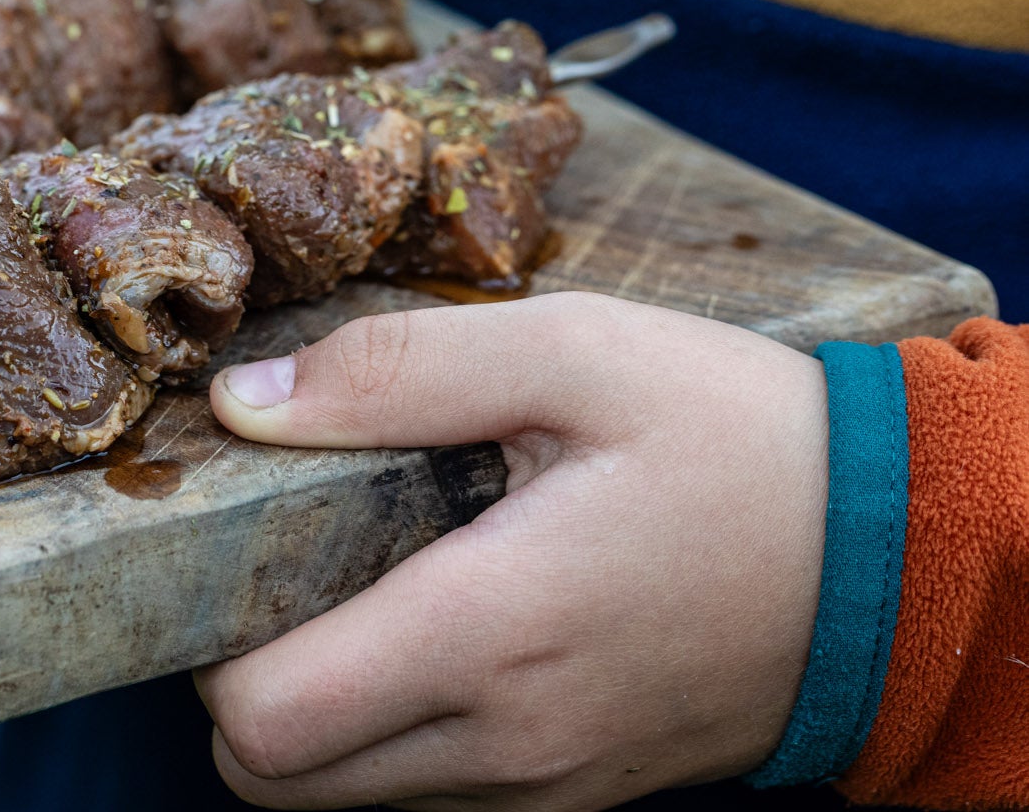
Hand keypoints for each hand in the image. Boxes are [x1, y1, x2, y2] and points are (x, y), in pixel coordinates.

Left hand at [196, 292, 827, 809]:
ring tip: (360, 582)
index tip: (240, 547)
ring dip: (316, 708)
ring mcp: (547, 785)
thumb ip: (394, 371)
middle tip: (280, 568)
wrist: (906, 552)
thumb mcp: (571, 351)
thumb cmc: (738, 437)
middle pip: (278, 780)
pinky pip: (430, 790)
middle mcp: (507, 742)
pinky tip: (432, 619)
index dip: (212, 642)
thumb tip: (242, 404)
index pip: (264, 722)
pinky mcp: (580, 791)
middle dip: (241, 685)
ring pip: (346, 795)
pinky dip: (391, 729)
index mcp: (490, 633)